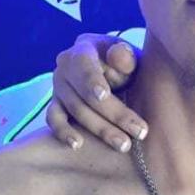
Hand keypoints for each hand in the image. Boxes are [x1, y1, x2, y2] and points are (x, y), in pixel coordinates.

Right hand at [46, 34, 145, 152]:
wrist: (114, 76)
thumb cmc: (125, 65)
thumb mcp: (130, 56)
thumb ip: (125, 55)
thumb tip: (118, 55)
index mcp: (83, 49)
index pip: (84, 64)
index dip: (92, 80)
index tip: (104, 95)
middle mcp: (65, 67)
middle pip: (84, 93)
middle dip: (113, 114)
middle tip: (140, 131)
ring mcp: (59, 88)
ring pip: (76, 111)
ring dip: (101, 129)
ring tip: (124, 144)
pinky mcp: (56, 107)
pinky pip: (54, 120)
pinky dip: (63, 133)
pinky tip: (77, 145)